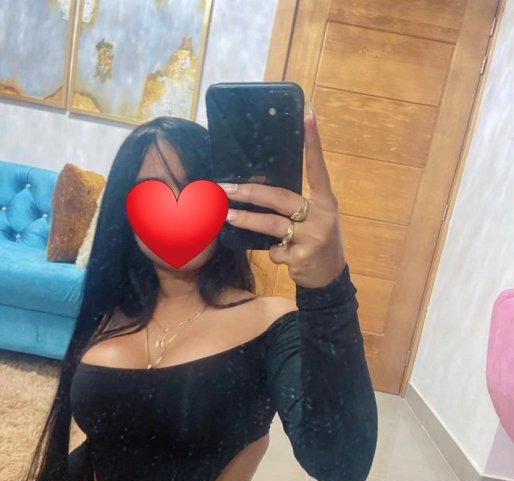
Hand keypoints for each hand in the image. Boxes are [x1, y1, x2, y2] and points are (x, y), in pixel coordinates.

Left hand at [219, 108, 345, 288]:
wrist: (330, 277)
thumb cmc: (318, 242)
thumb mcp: (316, 218)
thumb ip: (297, 205)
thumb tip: (258, 191)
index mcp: (326, 200)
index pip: (318, 167)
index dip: (313, 142)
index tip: (308, 114)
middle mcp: (322, 215)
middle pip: (281, 198)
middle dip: (251, 193)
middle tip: (227, 189)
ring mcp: (314, 236)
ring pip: (272, 225)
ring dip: (246, 220)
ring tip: (227, 216)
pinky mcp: (303, 257)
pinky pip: (275, 250)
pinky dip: (273, 253)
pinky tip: (283, 255)